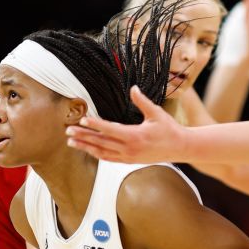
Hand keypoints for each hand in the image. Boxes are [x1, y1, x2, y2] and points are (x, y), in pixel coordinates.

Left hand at [66, 86, 188, 163]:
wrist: (180, 148)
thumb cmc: (169, 129)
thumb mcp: (156, 113)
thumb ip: (142, 101)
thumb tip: (133, 87)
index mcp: (135, 136)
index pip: (110, 129)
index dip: (95, 124)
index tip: (83, 119)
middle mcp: (129, 149)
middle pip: (101, 142)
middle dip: (83, 136)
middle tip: (68, 131)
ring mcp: (128, 157)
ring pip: (102, 152)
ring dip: (86, 147)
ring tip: (71, 141)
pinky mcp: (129, 161)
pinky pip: (109, 158)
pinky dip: (96, 154)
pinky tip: (87, 149)